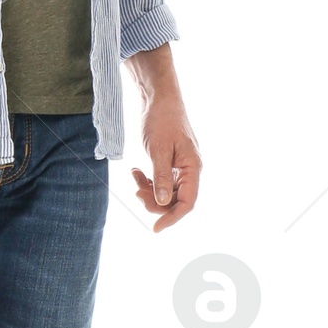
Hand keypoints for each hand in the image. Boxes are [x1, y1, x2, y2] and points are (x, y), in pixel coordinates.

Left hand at [131, 98, 200, 231]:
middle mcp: (190, 171)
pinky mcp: (170, 164)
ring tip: (134, 175)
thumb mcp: (158, 149)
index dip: (171, 218)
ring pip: (165, 193)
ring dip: (148, 191)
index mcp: (193, 168)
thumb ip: (161, 177)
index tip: (154, 228)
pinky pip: (161, 182)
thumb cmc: (162, 119)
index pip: (187, 203)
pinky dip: (147, 181)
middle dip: (154, 201)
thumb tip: (161, 202)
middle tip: (136, 191)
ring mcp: (180, 168)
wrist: (159, 99)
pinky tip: (136, 171)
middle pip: (175, 201)